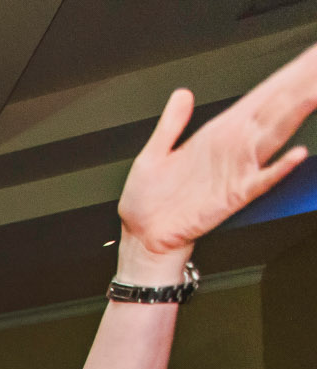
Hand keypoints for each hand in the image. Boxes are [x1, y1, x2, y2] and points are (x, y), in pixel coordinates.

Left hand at [116, 44, 316, 266]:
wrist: (143, 236)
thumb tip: (182, 94)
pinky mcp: (234, 196)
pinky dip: (278, 168)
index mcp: (217, 134)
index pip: (259, 98)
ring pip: (273, 137)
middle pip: (275, 110)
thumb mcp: (153, 154)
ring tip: (313, 94)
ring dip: (294, 116)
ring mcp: (237, 170)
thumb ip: (171, 123)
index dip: (284, 77)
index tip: (308, 57)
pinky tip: (294, 154)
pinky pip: (261, 180)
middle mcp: (233, 148)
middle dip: (299, 87)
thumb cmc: (147, 200)